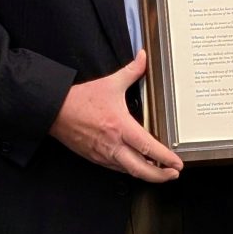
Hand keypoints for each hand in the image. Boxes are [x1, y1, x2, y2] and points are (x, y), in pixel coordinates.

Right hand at [49, 50, 181, 181]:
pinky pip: (116, 169)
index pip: (148, 148)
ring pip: (128, 172)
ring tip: (160, 172)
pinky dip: (129, 170)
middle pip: (140, 170)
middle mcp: (113, 145)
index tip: (178, 163)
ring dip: (146, 174)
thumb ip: (131, 71)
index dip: (165, 158)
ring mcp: (103, 155)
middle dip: (160, 176)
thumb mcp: (110, 83)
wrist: (54, 110)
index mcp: (120, 127)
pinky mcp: (94, 158)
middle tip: (173, 174)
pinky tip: (136, 166)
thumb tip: (143, 58)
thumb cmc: (80, 99)